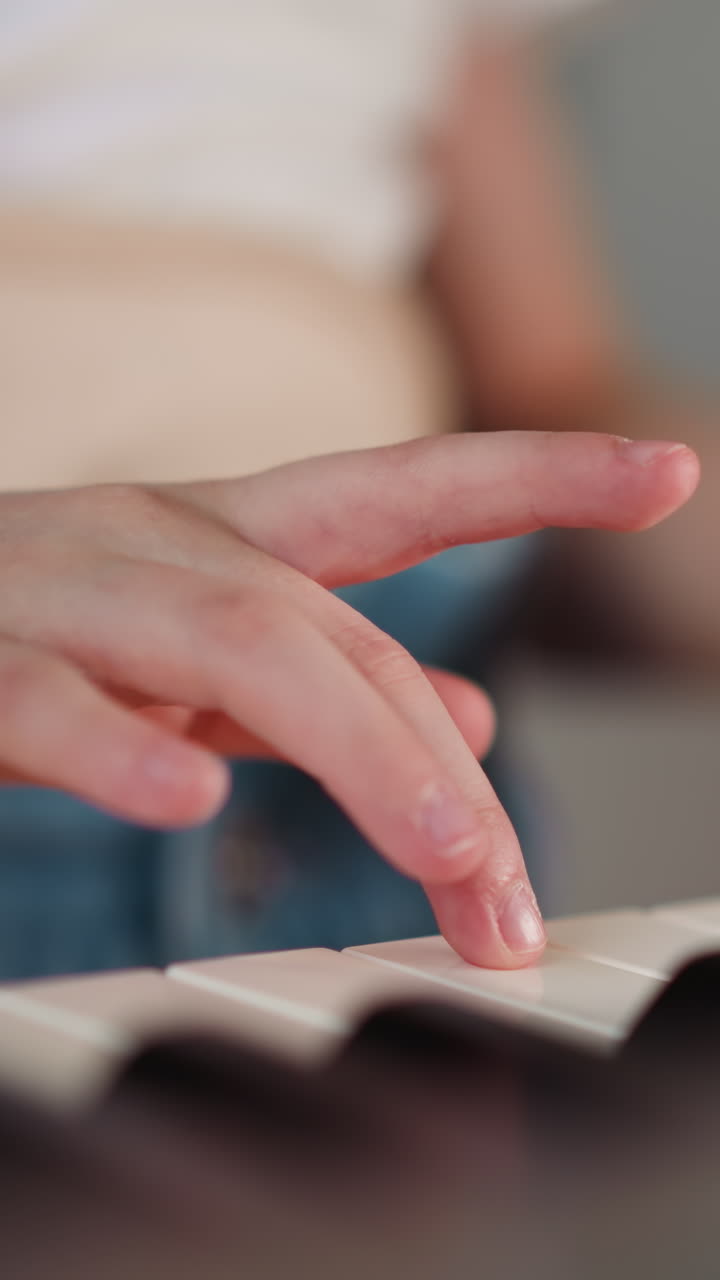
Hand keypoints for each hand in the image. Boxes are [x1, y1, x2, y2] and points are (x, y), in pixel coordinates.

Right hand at [0, 431, 697, 965]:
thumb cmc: (42, 634)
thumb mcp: (199, 657)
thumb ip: (321, 685)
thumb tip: (467, 719)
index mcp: (219, 537)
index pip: (401, 490)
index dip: (537, 472)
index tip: (667, 468)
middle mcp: (158, 542)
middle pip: (334, 626)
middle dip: (438, 762)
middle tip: (510, 900)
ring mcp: (65, 594)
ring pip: (234, 642)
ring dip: (358, 753)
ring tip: (449, 861)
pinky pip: (53, 701)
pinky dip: (122, 751)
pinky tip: (183, 801)